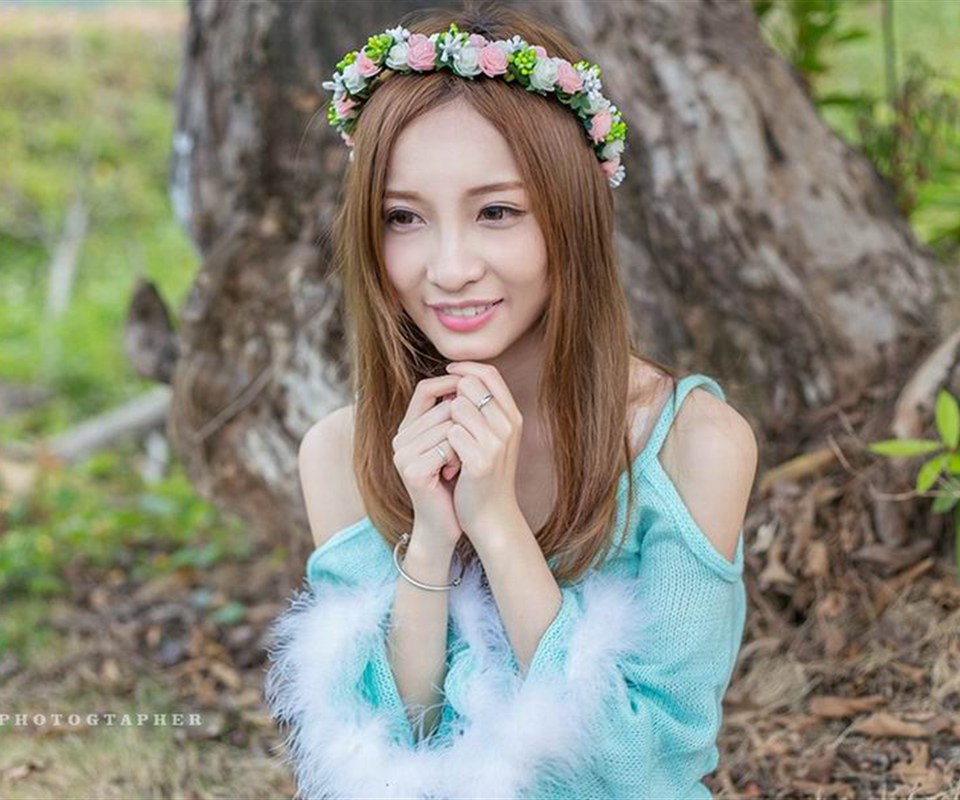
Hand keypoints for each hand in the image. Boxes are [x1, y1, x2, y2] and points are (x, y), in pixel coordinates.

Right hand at [392, 374, 465, 550]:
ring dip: (465, 442)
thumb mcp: (452, 444)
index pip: (425, 389)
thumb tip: (468, 379)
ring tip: (461, 463)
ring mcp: (402, 454)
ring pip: (448, 425)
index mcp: (407, 429)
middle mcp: (399, 438)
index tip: (475, 389)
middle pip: (444, 407)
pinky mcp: (412, 470)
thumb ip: (452, 415)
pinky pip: (448, 446)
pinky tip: (457, 472)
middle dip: (465, 424)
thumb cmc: (453, 482)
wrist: (444, 524)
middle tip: (466, 449)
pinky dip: (460, 456)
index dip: (450, 383)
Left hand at [443, 362, 523, 550]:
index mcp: (513, 416)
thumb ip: (483, 410)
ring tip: (450, 448)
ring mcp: (497, 442)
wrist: (492, 517)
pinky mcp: (482, 460)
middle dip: (452, 397)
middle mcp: (509, 425)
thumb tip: (459, 379)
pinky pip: (452, 433)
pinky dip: (445, 445)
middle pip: (471, 386)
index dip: (467, 368)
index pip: (490, 374)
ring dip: (446, 423)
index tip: (448, 371)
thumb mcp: (492, 438)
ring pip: (458, 407)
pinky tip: (450, 464)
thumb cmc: (484, 475)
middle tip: (447, 421)